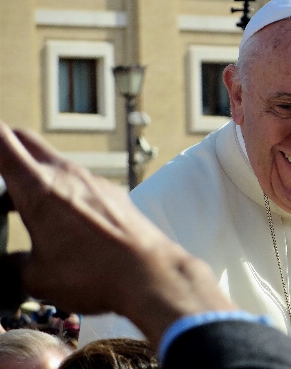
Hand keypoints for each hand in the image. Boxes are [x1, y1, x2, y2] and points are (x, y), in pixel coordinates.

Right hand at [0, 122, 236, 345]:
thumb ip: (11, 266)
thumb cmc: (92, 274)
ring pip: (54, 164)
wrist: (150, 272)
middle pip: (26, 141)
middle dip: (4, 150)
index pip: (2, 139)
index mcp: (39, 187)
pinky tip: (64, 222)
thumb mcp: (37, 277)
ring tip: (23, 211)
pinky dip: (63, 191)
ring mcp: (93, 180)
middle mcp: (67, 174)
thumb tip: (7, 265)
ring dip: (35, 177)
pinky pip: (79, 181)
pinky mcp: (112, 192)